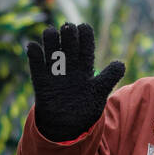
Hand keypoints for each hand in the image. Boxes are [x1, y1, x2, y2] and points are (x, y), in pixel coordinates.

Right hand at [25, 23, 124, 143]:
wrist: (67, 126)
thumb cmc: (85, 108)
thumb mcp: (99, 93)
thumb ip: (109, 78)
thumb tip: (120, 64)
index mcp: (85, 66)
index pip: (86, 44)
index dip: (85, 34)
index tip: (83, 27)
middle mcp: (70, 65)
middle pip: (69, 42)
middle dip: (68, 33)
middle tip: (68, 28)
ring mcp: (55, 71)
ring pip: (51, 49)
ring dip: (50, 39)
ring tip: (51, 33)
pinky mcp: (41, 81)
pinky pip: (35, 65)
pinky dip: (33, 54)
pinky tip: (33, 47)